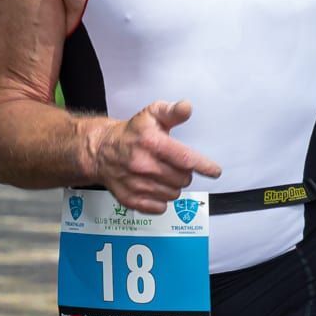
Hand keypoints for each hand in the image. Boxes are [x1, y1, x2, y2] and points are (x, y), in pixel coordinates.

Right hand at [92, 99, 221, 213]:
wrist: (101, 151)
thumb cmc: (131, 133)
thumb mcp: (152, 114)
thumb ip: (172, 111)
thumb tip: (187, 107)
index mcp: (151, 142)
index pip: (185, 158)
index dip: (204, 165)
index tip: (214, 171)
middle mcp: (143, 165)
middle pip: (182, 178)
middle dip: (184, 173)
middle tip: (174, 164)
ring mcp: (136, 184)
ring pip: (173, 194)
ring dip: (173, 186)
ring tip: (162, 174)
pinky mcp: (131, 199)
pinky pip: (160, 207)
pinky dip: (161, 200)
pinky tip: (154, 187)